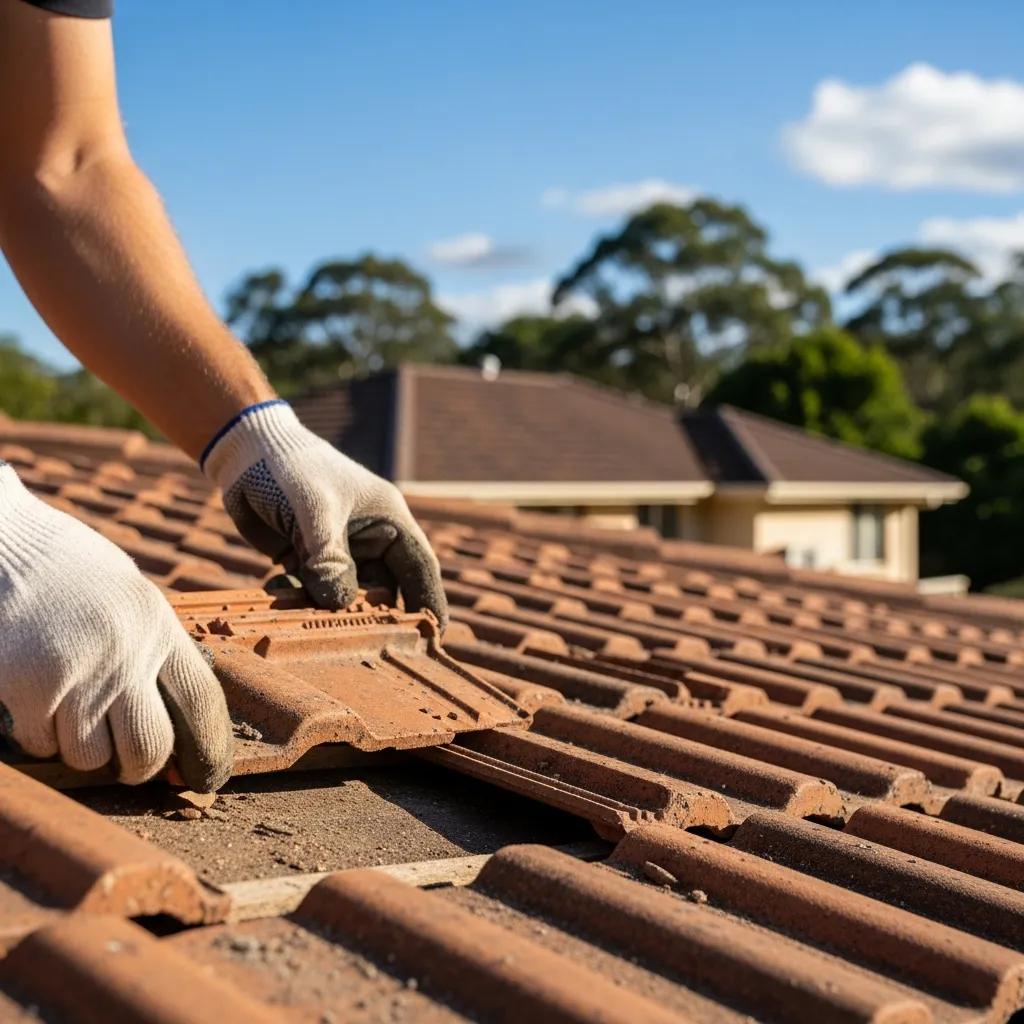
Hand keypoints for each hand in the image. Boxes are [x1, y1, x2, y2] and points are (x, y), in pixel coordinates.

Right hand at [0, 463, 233, 790]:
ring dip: (75, 746)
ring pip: (89, 756)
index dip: (210, 748)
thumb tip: (168, 713)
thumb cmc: (64, 570)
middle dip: (136, 767)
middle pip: (149, 748)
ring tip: (64, 706)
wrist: (4, 540)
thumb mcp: (127, 598)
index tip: (206, 777)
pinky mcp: (29, 686)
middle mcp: (127, 650)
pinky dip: (34, 733)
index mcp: (158, 625)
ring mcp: (79, 670)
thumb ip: (148, 647)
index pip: (202, 699)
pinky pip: (40, 743)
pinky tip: (29, 695)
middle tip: (122, 763)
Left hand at [202, 400, 447, 625]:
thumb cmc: (292, 467)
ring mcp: (338, 552)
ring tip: (300, 612)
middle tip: (357, 642)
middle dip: (368, 615)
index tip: (435, 637)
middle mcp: (368, 540)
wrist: (245, 454)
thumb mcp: (316, 509)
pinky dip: (297, 599)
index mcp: (387, 522)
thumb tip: (340, 604)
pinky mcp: (307, 560)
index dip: (430, 601)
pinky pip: (311, 592)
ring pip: (343, 596)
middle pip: (381, 590)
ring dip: (325, 609)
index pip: (419, 567)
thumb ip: (329, 557)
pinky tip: (275, 590)